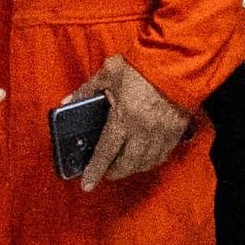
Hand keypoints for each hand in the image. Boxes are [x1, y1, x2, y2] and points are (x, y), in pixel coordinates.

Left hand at [77, 56, 192, 190]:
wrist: (176, 60)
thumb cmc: (141, 66)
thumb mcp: (108, 73)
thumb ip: (86, 90)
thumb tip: (67, 102)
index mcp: (124, 118)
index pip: (105, 152)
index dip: (95, 170)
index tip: (86, 184)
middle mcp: (144, 131)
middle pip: (127, 164)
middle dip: (114, 172)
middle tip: (105, 172)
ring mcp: (162, 134)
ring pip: (146, 163)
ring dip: (132, 168)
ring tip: (122, 165)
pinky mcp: (177, 131)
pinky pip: (163, 155)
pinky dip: (151, 160)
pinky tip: (143, 157)